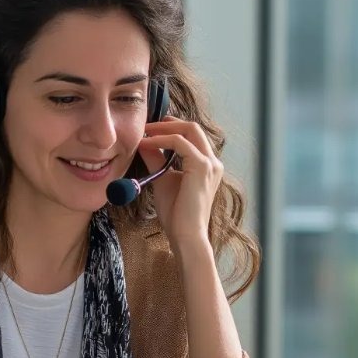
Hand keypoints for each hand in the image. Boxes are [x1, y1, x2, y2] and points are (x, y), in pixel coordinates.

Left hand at [137, 116, 223, 249]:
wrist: (186, 235)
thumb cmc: (176, 215)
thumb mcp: (163, 180)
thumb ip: (156, 161)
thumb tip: (144, 143)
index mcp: (207, 166)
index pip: (192, 136)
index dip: (172, 128)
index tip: (152, 129)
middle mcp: (213, 162)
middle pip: (193, 127)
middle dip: (169, 122)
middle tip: (147, 125)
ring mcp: (210, 163)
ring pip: (189, 129)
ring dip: (164, 128)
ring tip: (144, 131)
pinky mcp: (201, 166)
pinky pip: (180, 142)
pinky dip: (161, 140)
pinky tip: (146, 143)